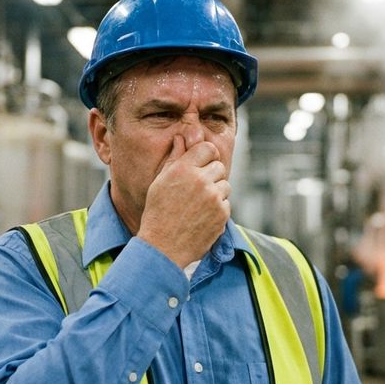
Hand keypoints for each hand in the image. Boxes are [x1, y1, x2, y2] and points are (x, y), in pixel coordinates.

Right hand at [137, 136, 230, 267]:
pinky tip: (202, 216)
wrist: (163, 246)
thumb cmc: (158, 212)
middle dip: (211, 174)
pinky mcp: (222, 214)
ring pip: (225, 185)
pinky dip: (218, 209)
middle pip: (219, 166)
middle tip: (197, 188)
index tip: (202, 163)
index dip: (206, 155)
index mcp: (183, 168)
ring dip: (216, 192)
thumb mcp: (160, 181)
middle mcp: (200, 180)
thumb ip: (175, 157)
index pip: (208, 148)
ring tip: (198, 204)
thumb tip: (182, 137)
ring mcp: (213, 198)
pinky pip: (226, 203)